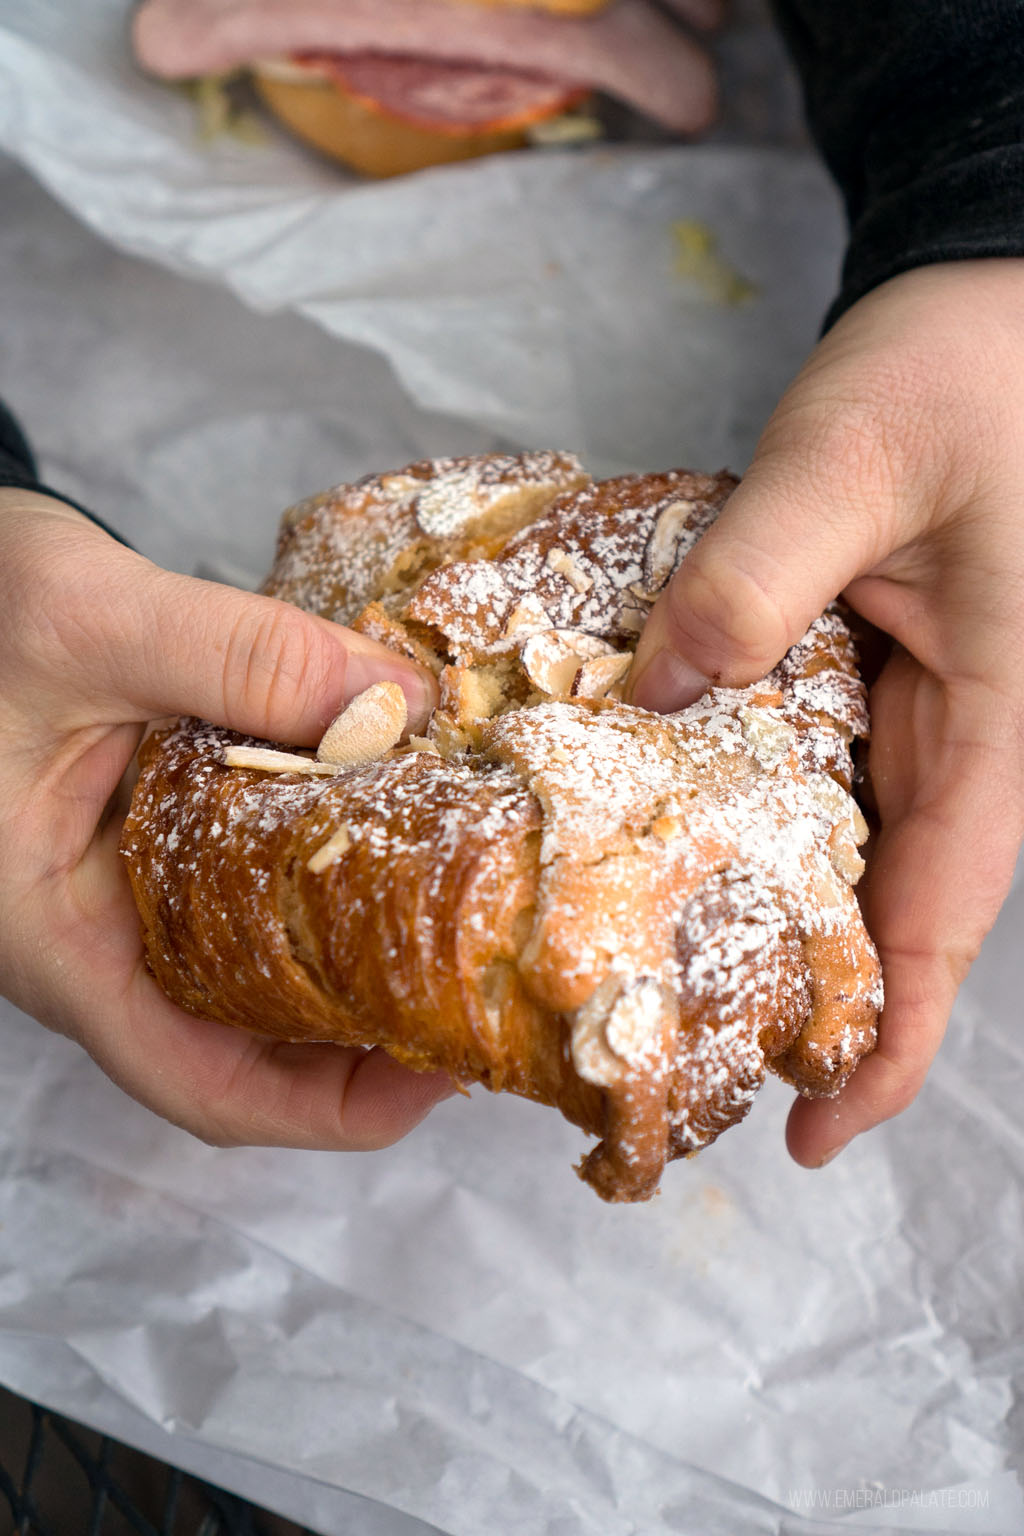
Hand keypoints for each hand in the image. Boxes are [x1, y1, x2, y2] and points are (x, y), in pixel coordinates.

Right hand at [0, 490, 451, 1149]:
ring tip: (459, 923)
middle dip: (370, 1038)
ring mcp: (126, 893)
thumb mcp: (91, 621)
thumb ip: (241, 657)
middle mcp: (97, 937)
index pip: (202, 1083)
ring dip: (356, 958)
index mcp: (58, 937)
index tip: (438, 1074)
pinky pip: (248, 887)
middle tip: (480, 989)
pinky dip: (325, 871)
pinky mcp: (153, 838)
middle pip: (250, 1046)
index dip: (330, 1108)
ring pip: (256, 971)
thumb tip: (401, 705)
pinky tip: (394, 827)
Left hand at [628, 260, 1023, 1165]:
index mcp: (1003, 720)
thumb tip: (649, 697)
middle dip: (811, 1008)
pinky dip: (754, 821)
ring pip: (852, 853)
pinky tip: (671, 834)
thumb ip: (753, 580)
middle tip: (692, 1070)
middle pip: (894, 913)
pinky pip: (819, 773)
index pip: (945, 919)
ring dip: (776, 923)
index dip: (891, 1042)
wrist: (992, 310)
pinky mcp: (876, 672)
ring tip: (665, 981)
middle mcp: (969, 738)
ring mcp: (922, 709)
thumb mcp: (853, 460)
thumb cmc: (967, 372)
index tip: (814, 1133)